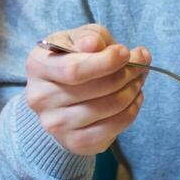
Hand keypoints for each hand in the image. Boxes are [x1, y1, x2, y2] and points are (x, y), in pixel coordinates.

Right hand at [26, 24, 148, 155]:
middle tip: (141, 63)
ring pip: (108, 108)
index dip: (106, 61)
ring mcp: (55, 124)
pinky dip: (131, 111)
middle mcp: (40, 98)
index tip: (126, 52)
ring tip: (138, 79)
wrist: (60, 95)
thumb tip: (96, 45)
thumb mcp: (79, 38)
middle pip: (96, 88)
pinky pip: (112, 128)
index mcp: (38, 65)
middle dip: (127, 73)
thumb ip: (90, 37)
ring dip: (132, 90)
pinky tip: (134, 98)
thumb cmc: (73, 58)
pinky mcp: (74, 142)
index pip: (75, 69)